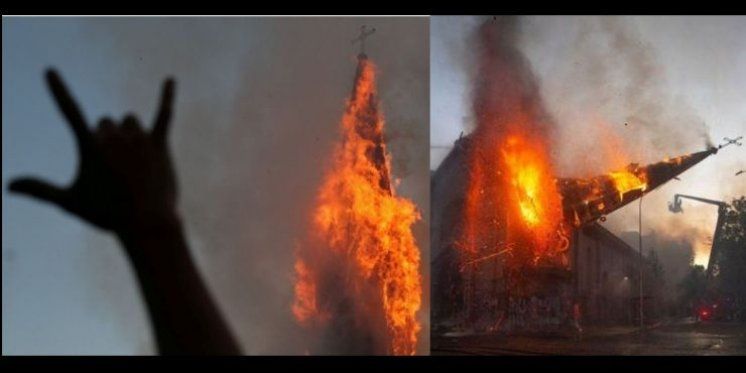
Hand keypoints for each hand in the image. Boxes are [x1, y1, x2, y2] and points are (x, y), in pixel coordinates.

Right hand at [9, 69, 177, 240]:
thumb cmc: (106, 215)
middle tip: (116, 172)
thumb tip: (7, 186)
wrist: (146, 224)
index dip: (58, 91)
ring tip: (134, 164)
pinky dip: (167, 96)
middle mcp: (114, 136)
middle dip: (108, 140)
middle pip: (106, 123)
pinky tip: (171, 80)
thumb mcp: (69, 202)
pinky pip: (164, 114)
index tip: (50, 71)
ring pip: (130, 121)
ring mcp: (139, 139)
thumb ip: (39, 189)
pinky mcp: (160, 144)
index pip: (68, 111)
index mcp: (90, 146)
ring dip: (130, 134)